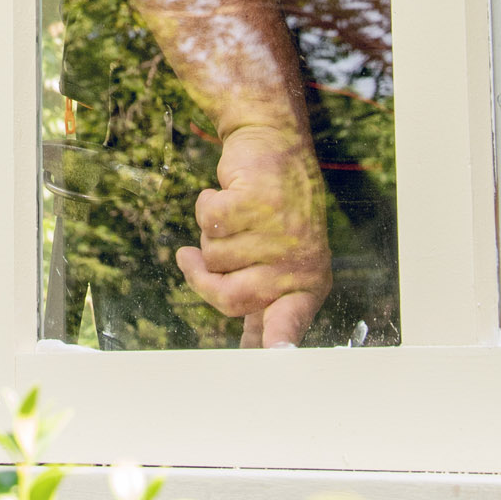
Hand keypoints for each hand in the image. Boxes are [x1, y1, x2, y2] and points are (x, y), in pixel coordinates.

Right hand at [176, 122, 332, 347]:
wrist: (275, 143)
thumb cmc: (275, 211)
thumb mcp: (281, 259)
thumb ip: (267, 303)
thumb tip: (257, 349)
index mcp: (307, 284)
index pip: (289, 323)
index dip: (278, 341)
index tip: (275, 356)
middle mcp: (298, 262)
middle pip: (228, 297)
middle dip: (204, 278)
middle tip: (193, 258)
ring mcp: (279, 231)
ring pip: (214, 257)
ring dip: (212, 234)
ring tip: (237, 215)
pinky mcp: (256, 201)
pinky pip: (208, 222)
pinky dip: (207, 205)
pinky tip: (228, 192)